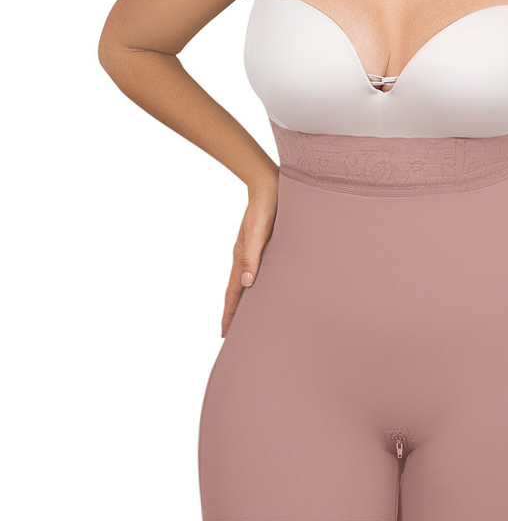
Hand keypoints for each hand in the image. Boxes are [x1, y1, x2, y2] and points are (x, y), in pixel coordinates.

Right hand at [221, 178, 278, 336]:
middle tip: (231, 333)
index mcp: (241, 259)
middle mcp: (243, 258)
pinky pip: (253, 271)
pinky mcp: (260, 246)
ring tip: (244, 317)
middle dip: (233, 313)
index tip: (225, 333)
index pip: (233, 293)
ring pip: (244, 283)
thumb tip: (247, 283)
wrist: (270, 186)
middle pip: (235, 292)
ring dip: (242, 301)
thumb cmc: (266, 210)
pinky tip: (259, 288)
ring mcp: (250, 252)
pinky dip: (251, 285)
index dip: (230, 314)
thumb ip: (252, 257)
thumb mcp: (257, 233)